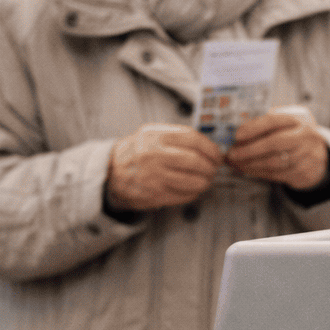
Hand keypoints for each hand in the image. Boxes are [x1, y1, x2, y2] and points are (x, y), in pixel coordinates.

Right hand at [105, 124, 222, 210]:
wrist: (112, 171)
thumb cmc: (138, 152)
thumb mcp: (153, 134)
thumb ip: (178, 136)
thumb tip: (210, 146)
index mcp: (155, 136)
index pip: (193, 139)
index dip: (211, 148)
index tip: (217, 155)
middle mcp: (153, 155)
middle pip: (195, 161)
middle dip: (210, 167)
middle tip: (213, 169)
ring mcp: (153, 176)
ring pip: (192, 181)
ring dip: (205, 182)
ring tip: (205, 180)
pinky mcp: (154, 194)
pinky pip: (184, 195)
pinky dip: (194, 192)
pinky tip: (193, 189)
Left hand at [226, 105, 328, 189]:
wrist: (319, 156)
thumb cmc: (294, 135)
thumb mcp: (286, 123)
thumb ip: (266, 124)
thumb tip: (239, 132)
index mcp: (299, 119)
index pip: (274, 121)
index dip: (254, 128)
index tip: (237, 135)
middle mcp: (305, 136)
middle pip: (275, 143)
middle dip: (250, 149)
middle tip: (232, 154)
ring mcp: (306, 156)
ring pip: (274, 162)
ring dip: (251, 164)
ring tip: (236, 163)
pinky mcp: (303, 173)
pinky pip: (276, 175)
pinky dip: (258, 172)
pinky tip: (247, 169)